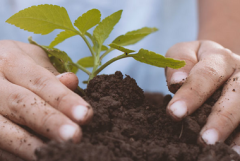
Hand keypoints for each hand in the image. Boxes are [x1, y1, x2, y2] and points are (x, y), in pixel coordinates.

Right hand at [0, 40, 92, 159]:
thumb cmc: (18, 65)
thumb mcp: (33, 60)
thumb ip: (52, 74)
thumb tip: (72, 81)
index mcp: (10, 61)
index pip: (40, 81)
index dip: (63, 99)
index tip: (86, 114)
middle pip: (22, 104)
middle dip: (50, 123)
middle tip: (75, 136)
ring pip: (3, 129)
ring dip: (31, 144)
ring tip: (57, 153)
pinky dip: (17, 153)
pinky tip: (39, 157)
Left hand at [165, 40, 239, 152]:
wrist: (216, 61)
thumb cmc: (195, 60)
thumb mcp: (183, 53)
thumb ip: (179, 63)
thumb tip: (177, 81)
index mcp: (219, 58)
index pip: (206, 75)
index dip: (191, 94)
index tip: (174, 112)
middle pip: (236, 94)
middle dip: (221, 119)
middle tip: (205, 139)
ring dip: (234, 131)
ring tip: (220, 150)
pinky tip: (233, 151)